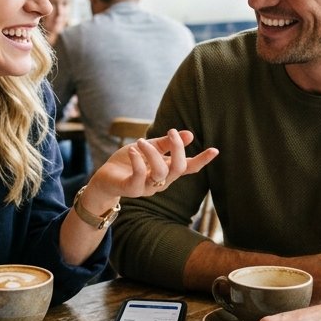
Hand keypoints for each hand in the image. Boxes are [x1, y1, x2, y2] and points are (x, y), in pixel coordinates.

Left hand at [82, 129, 218, 213]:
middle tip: (171, 131)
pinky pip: (139, 177)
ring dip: (152, 153)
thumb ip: (166, 144)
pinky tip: (133, 150)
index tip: (215, 150)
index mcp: (167, 171)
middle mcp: (161, 181)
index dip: (202, 160)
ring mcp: (147, 187)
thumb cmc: (128, 162)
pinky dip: (138, 161)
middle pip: (178, 168)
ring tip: (141, 141)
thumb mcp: (149, 148)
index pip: (188, 167)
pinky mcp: (132, 189)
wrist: (105, 178)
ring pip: (160, 172)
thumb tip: (189, 134)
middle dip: (178, 149)